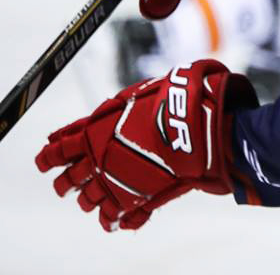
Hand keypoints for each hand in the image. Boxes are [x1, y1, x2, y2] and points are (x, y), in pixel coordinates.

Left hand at [35, 60, 256, 231]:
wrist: (202, 125)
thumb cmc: (179, 100)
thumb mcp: (144, 91)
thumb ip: (122, 105)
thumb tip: (112, 106)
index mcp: (96, 129)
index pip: (60, 145)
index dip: (50, 154)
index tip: (46, 158)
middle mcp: (98, 158)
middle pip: (67, 178)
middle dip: (64, 183)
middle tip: (65, 185)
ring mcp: (115, 181)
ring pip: (87, 199)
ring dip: (87, 200)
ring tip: (90, 202)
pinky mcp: (136, 198)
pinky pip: (114, 215)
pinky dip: (112, 218)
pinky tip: (114, 218)